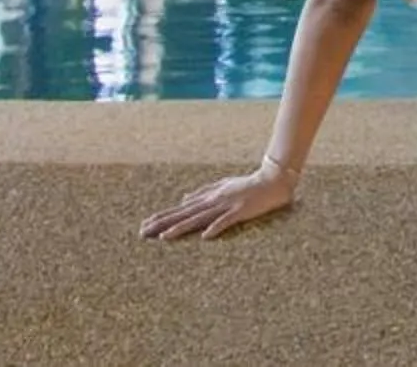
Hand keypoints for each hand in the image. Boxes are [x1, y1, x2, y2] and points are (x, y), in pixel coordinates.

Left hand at [139, 167, 296, 241]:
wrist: (273, 179)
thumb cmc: (248, 184)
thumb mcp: (222, 185)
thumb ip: (203, 192)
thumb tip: (183, 199)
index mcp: (208, 197)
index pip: (181, 209)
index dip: (162, 216)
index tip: (144, 224)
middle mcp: (213, 201)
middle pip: (184, 214)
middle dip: (163, 223)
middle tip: (143, 232)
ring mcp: (227, 206)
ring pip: (199, 219)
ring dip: (181, 228)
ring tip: (163, 237)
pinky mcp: (241, 211)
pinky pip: (227, 221)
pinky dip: (216, 227)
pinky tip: (205, 236)